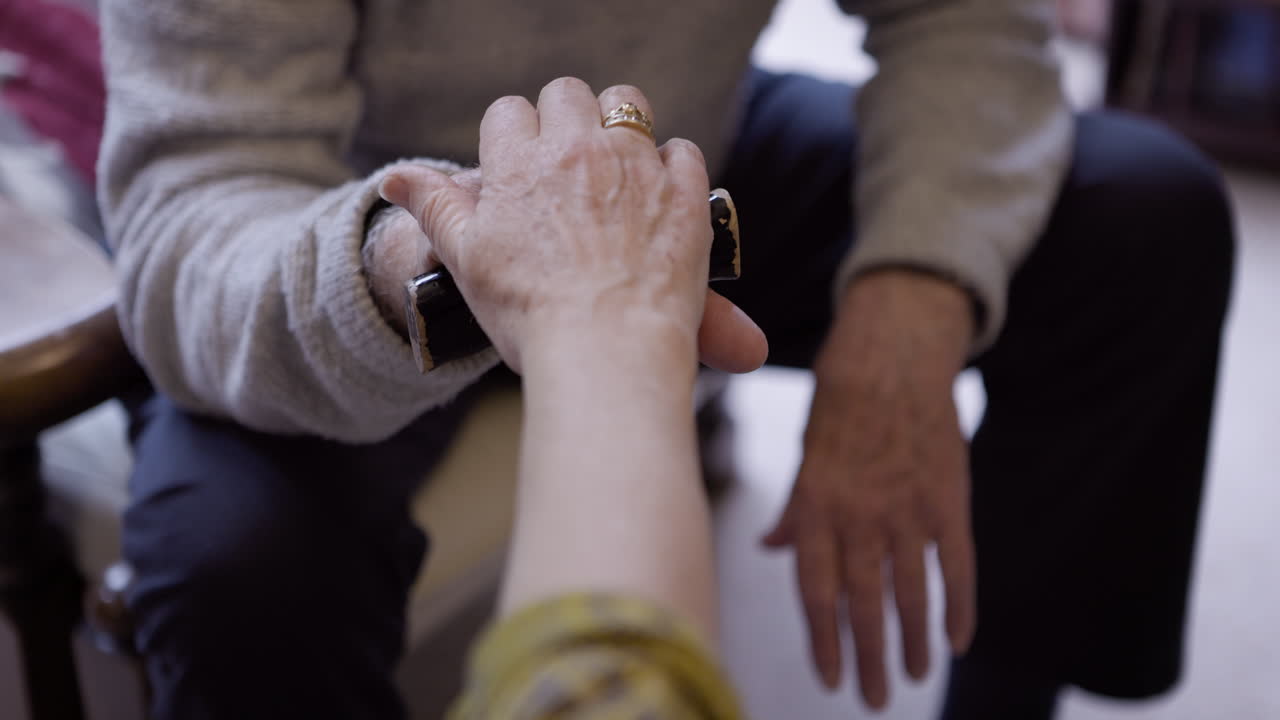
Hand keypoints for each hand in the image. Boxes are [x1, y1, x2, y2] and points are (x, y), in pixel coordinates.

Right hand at [375, 81, 766, 372]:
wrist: (605, 350)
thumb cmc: (529, 314)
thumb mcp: (466, 261)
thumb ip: (435, 208)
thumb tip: (395, 179)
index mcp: (518, 164)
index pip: (509, 112)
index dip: (513, 138)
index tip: (521, 167)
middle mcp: (577, 150)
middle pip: (567, 93)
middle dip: (565, 118)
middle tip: (568, 163)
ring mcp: (635, 166)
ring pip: (627, 103)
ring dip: (620, 124)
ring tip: (616, 165)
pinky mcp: (684, 192)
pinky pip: (682, 150)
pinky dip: (672, 166)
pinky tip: (660, 197)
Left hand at [763, 269, 977, 709]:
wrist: (891, 357)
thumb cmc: (839, 409)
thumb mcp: (806, 458)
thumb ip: (795, 511)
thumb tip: (769, 549)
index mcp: (816, 508)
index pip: (817, 593)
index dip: (825, 642)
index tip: (832, 679)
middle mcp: (860, 515)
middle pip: (864, 605)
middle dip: (870, 659)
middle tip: (875, 699)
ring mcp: (908, 509)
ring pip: (912, 593)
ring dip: (914, 642)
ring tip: (915, 676)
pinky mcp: (949, 500)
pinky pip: (957, 566)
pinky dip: (960, 606)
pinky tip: (959, 641)